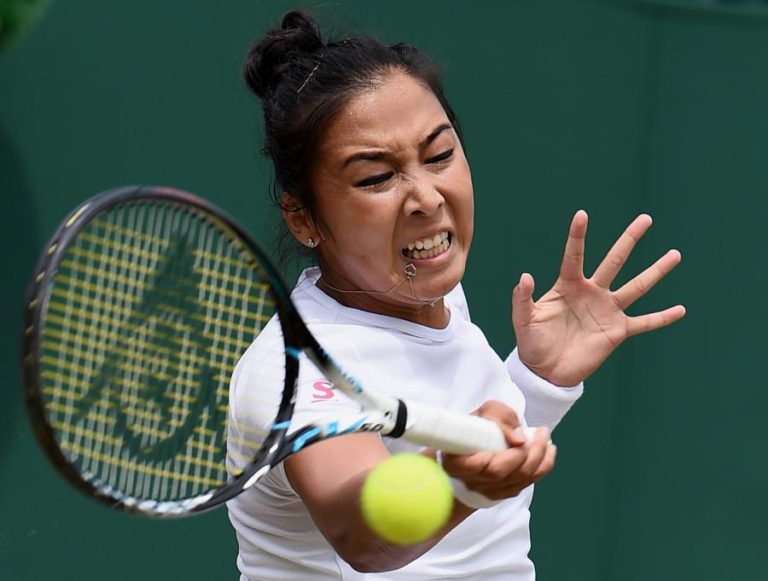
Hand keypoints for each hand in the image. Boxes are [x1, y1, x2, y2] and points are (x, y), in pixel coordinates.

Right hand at [440, 401, 555, 500]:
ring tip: (545, 437)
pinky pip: (527, 483)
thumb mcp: (483, 413)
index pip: (474, 465)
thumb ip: (499, 417)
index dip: (493, 456)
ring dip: (539, 457)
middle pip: (500, 473)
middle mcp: (470, 481)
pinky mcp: (504, 494)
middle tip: (539, 432)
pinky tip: (549, 451)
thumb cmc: (475, 428)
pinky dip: (543, 467)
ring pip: (518, 480)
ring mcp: (488, 491)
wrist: (473, 449)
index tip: (511, 440)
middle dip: (525, 452)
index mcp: (456, 462)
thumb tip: (519, 439)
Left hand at [512, 211, 685, 385]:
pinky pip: (644, 322)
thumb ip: (522, 298)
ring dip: (656, 271)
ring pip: (636, 286)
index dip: (577, 236)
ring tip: (675, 254)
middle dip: (629, 239)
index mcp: (568, 286)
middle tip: (645, 218)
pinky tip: (681, 309)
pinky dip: (662, 317)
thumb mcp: (523, 319)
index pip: (574, 256)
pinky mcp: (617, 331)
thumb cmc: (532, 342)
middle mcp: (592, 292)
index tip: (582, 214)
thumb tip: (525, 276)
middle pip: (614, 261)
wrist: (545, 371)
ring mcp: (607, 311)